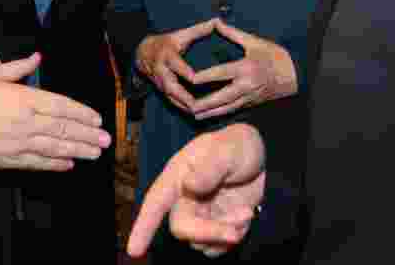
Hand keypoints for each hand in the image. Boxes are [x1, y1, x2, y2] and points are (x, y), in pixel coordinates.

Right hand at [0, 52, 110, 170]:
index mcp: (25, 98)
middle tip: (106, 140)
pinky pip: (39, 162)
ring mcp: (21, 142)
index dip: (82, 113)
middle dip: (88, 135)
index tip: (97, 119)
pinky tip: (69, 165)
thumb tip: (36, 57)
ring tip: (95, 153)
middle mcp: (28, 122)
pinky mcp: (11, 159)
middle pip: (64, 129)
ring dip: (79, 150)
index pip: (62, 106)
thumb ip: (17, 67)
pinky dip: (56, 164)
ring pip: (56, 148)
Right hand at [127, 123, 266, 258]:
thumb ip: (210, 167)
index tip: (134, 250)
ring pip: (202, 241)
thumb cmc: (236, 145)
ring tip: (246, 212)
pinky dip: (235, 236)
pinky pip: (219, 246)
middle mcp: (185, 198)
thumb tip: (189, 185)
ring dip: (226, 233)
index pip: (156, 202)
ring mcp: (202, 214)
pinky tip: (246, 215)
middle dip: (208, 233)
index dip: (143, 225)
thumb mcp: (226, 149)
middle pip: (182, 228)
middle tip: (234, 233)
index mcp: (179, 176)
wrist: (260, 157)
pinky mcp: (218, 225)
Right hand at [135, 19, 216, 112]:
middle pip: (171, 86)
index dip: (186, 73)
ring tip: (199, 113)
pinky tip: (195, 114)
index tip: (197, 80)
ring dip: (184, 106)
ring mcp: (160, 82)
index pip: (177, 65)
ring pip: (171, 97)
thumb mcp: (180, 34)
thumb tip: (216, 21)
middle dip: (184, 96)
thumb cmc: (167, 42)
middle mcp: (162, 70)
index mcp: (167, 55)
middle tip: (198, 105)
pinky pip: (171, 101)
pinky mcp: (161, 89)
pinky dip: (182, 108)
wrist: (143, 52)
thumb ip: (199, 30)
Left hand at [190, 19, 296, 120]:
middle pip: (222, 97)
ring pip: (227, 107)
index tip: (191, 79)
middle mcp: (247, 85)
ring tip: (195, 115)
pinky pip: (234, 109)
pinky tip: (211, 115)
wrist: (296, 73)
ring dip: (211, 112)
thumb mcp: (254, 42)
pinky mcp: (253, 103)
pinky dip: (222, 113)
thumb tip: (216, 22)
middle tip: (190, 107)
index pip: (222, 73)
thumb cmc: (274, 55)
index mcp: (246, 68)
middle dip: (206, 103)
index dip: (205, 77)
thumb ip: (232, 33)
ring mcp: (250, 96)